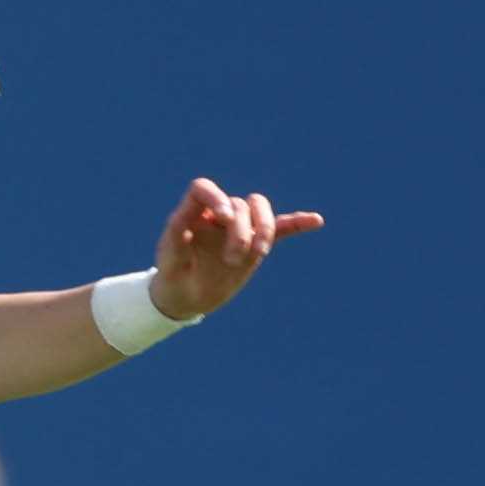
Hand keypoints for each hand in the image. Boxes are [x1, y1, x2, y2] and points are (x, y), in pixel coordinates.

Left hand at [147, 178, 324, 321]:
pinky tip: (315, 221)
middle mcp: (218, 214)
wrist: (185, 297)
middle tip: (231, 259)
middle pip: (239, 204)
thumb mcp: (169, 258)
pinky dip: (296, 224)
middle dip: (240, 230)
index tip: (222, 218)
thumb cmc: (173, 274)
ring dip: (263, 229)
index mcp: (193, 213)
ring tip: (259, 252)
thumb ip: (175, 234)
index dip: (216, 197)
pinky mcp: (255, 244)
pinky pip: (279, 228)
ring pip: (259, 210)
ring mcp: (239, 227)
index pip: (204, 189)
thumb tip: (188, 216)